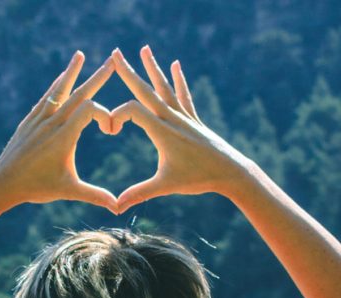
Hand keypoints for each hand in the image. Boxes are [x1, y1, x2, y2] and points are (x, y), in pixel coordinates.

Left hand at [0, 51, 118, 211]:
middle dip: (98, 77)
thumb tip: (119, 208)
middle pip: (79, 93)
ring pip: (59, 90)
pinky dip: (56, 86)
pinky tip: (61, 78)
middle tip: (112, 60)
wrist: (3, 183)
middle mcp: (52, 123)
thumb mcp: (69, 190)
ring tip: (80, 55)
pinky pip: (46, 97)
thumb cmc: (37, 187)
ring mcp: (39, 119)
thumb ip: (95, 196)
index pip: (90, 110)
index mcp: (64, 136)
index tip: (111, 131)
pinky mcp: (30, 121)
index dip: (106, 116)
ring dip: (72, 72)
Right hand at [109, 46, 252, 212]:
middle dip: (129, 71)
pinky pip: (183, 96)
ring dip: (153, 68)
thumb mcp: (165, 186)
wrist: (230, 172)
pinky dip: (178, 81)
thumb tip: (116, 207)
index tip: (110, 131)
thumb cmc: (197, 179)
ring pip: (164, 87)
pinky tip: (175, 65)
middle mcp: (171, 118)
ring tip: (144, 48)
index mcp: (161, 130)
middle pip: (145, 90)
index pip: (132, 110)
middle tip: (115, 53)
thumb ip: (139, 194)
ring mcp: (183, 117)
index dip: (116, 116)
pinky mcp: (193, 120)